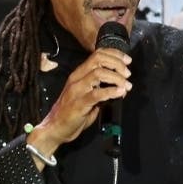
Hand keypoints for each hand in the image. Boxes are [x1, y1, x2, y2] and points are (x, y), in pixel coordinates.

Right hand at [25, 48, 131, 167]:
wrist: (55, 128)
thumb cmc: (71, 113)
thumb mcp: (86, 95)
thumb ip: (99, 88)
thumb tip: (119, 86)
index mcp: (79, 74)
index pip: (97, 55)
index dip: (114, 54)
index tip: (127, 60)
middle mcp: (77, 78)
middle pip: (98, 60)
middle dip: (117, 63)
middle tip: (127, 73)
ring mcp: (76, 90)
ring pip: (99, 73)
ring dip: (116, 78)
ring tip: (126, 86)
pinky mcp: (79, 104)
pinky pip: (97, 93)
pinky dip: (111, 91)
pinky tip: (120, 93)